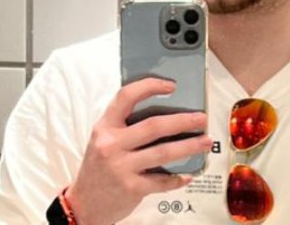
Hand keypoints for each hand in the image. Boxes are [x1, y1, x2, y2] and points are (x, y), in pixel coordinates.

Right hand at [65, 78, 211, 224]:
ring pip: (163, 152)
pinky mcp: (131, 188)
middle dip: (183, 121)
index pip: (126, 97)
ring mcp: (121, 167)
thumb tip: (165, 108)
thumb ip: (125, 124)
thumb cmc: (100, 165)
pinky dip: (177, 178)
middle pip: (154, 126)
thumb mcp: (104, 139)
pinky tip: (189, 174)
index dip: (150, 86)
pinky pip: (161, 181)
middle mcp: (111, 144)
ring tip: (206, 142)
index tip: (171, 85)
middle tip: (202, 118)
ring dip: (189, 147)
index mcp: (105, 126)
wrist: (84, 204)